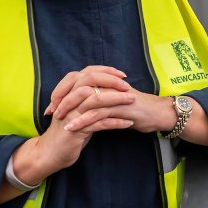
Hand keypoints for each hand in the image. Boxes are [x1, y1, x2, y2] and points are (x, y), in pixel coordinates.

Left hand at [48, 65, 177, 135]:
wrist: (157, 113)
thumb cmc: (136, 108)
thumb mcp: (115, 99)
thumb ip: (100, 96)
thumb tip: (82, 100)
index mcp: (105, 80)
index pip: (78, 79)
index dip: (62, 90)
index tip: (51, 104)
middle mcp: (108, 84)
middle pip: (78, 86)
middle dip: (61, 99)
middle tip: (50, 111)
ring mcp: (114, 94)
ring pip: (86, 99)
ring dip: (69, 110)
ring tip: (58, 121)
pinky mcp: (120, 107)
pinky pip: (97, 113)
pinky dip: (82, 121)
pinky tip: (72, 128)